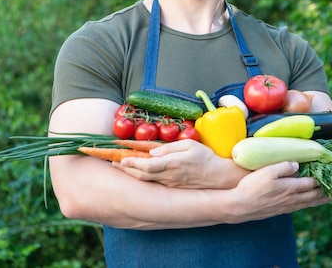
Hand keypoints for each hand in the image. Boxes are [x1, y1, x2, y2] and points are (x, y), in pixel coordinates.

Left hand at [113, 139, 249, 188]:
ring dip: (131, 173)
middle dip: (126, 169)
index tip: (121, 159)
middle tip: (112, 163)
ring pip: (145, 179)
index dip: (133, 163)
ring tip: (119, 166)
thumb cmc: (206, 158)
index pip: (148, 165)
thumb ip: (170, 147)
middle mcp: (168, 176)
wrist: (219, 178)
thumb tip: (153, 151)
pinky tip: (135, 172)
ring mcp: (169, 183)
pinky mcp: (171, 186)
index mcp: (172, 164)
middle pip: (142, 174)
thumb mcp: (190, 145)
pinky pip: (152, 182)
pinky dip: (141, 176)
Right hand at [228, 161, 329, 220]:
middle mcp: (293, 199)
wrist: (239, 207)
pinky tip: (311, 201)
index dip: (326, 177)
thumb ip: (283, 166)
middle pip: (316, 195)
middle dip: (329, 190)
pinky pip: (302, 206)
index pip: (314, 182)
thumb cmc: (251, 187)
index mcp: (291, 187)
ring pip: (310, 202)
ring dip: (323, 199)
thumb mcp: (266, 171)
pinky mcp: (282, 210)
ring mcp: (288, 206)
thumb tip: (297, 163)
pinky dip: (312, 203)